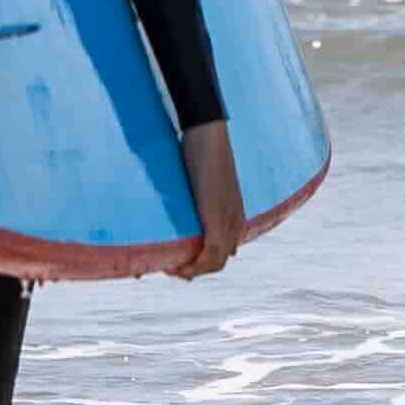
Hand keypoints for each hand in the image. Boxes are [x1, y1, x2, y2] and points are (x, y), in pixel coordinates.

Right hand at [172, 119, 245, 279]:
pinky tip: (174, 265)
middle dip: (194, 270)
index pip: (223, 251)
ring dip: (191, 271)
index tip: (179, 262)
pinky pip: (210, 255)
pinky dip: (193, 266)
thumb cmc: (201, 150)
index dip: (202, 262)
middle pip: (219, 262)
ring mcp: (228, 221)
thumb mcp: (199, 180)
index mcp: (234, 214)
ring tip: (169, 269)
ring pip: (215, 263)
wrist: (208, 133)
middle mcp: (235, 221)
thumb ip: (194, 195)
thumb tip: (177, 199)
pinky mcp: (217, 219)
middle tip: (170, 269)